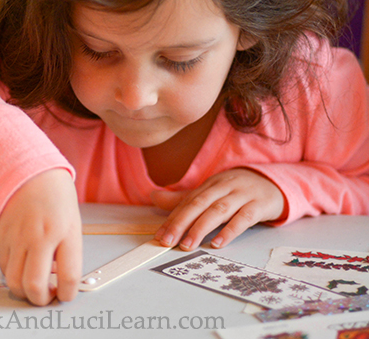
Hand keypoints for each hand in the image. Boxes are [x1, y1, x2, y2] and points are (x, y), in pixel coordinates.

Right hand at [0, 169, 81, 305]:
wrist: (29, 172)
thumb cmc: (54, 195)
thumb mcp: (72, 224)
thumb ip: (68, 253)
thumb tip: (58, 279)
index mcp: (63, 231)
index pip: (68, 276)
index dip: (67, 294)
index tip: (66, 295)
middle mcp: (38, 236)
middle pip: (34, 285)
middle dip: (41, 299)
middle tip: (47, 295)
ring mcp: (16, 237)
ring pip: (14, 281)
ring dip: (24, 290)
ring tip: (34, 285)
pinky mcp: (1, 236)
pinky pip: (3, 267)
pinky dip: (13, 274)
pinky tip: (22, 267)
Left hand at [151, 168, 284, 250]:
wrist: (274, 183)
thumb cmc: (237, 191)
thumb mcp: (211, 192)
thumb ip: (184, 199)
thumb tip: (154, 198)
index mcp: (210, 184)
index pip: (188, 202)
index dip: (172, 218)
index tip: (159, 236)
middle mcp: (225, 187)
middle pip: (199, 204)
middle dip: (181, 223)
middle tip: (167, 241)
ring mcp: (243, 195)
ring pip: (219, 211)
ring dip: (201, 228)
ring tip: (188, 245)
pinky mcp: (260, 205)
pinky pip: (244, 218)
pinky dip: (230, 231)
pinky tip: (217, 243)